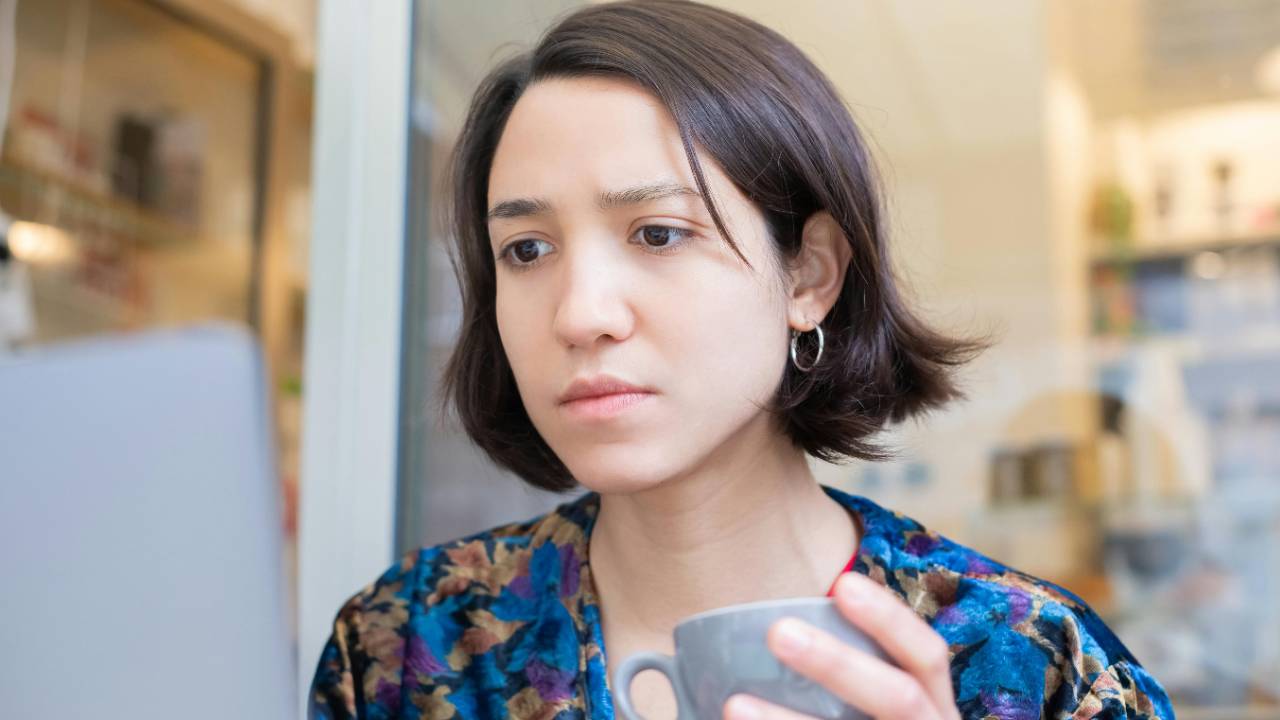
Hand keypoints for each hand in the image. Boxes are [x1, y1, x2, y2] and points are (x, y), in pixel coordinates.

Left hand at [722, 572, 960, 719]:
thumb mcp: (888, 710)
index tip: (842, 584)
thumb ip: (855, 681)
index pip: (926, 656)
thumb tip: (782, 631)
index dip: (890, 619)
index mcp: (935, 709)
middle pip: (898, 699)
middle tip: (778, 633)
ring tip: (733, 705)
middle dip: (839, 665)